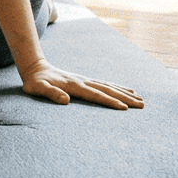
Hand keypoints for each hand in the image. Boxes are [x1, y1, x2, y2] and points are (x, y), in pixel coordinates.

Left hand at [18, 60, 143, 109]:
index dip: (110, 102)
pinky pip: (105, 84)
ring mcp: (85, 80)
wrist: (35, 68)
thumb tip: (65, 101)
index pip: (96, 95)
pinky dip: (118, 87)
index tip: (124, 109)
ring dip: (125, 93)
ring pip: (109, 86)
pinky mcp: (85, 80)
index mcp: (74, 86)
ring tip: (141, 99)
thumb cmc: (35, 82)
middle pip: (108, 90)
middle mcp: (83, 81)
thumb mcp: (37, 88)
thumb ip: (50, 93)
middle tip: (142, 105)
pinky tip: (127, 90)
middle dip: (125, 98)